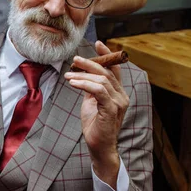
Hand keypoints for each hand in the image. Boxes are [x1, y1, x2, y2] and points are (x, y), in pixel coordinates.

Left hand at [64, 41, 129, 184]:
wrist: (99, 147)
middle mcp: (122, 96)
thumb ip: (91, 89)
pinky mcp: (111, 109)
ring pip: (102, 80)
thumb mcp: (91, 103)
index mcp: (118, 93)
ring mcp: (118, 103)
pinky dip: (85, 84)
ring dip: (83, 75)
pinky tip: (73, 83)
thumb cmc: (95, 126)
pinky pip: (99, 91)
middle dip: (90, 63)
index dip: (107, 55)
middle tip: (75, 59)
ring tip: (68, 75)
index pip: (115, 69)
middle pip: (107, 72)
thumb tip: (82, 76)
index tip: (97, 43)